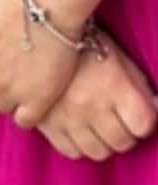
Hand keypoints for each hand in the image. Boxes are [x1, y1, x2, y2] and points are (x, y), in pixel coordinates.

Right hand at [36, 29, 156, 160]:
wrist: (39, 31)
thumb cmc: (84, 42)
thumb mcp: (118, 58)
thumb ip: (138, 87)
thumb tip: (154, 109)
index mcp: (114, 85)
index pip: (143, 125)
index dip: (144, 121)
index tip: (138, 115)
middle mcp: (92, 105)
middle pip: (122, 142)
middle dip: (125, 134)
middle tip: (118, 121)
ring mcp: (68, 117)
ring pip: (98, 152)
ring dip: (103, 142)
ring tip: (98, 126)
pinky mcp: (46, 123)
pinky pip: (70, 151)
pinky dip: (78, 145)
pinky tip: (78, 129)